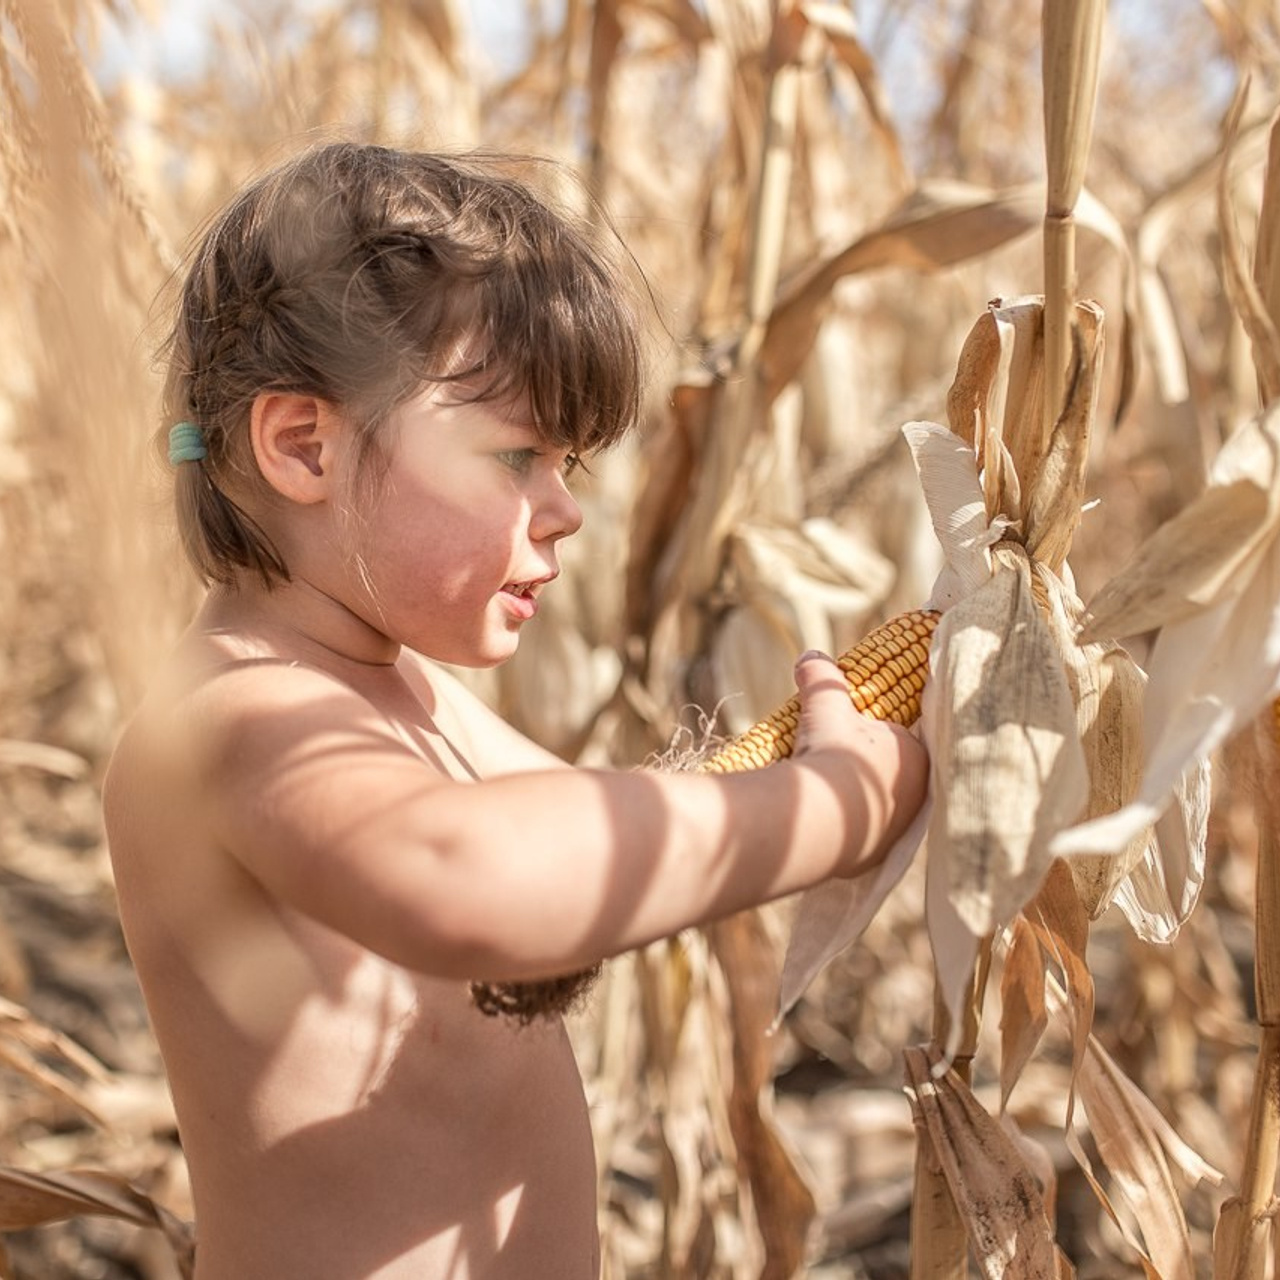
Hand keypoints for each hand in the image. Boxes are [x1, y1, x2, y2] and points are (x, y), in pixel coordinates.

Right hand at [790, 650, 928, 876]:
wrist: (820, 816)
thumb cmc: (833, 752)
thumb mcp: (824, 705)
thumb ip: (821, 677)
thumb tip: (809, 656)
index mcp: (915, 755)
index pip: (899, 739)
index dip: (871, 736)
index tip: (846, 736)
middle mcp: (918, 794)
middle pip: (889, 774)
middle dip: (865, 769)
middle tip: (832, 763)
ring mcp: (901, 828)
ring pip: (879, 806)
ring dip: (857, 799)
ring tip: (826, 791)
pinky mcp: (879, 853)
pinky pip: (864, 834)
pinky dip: (848, 826)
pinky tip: (826, 819)